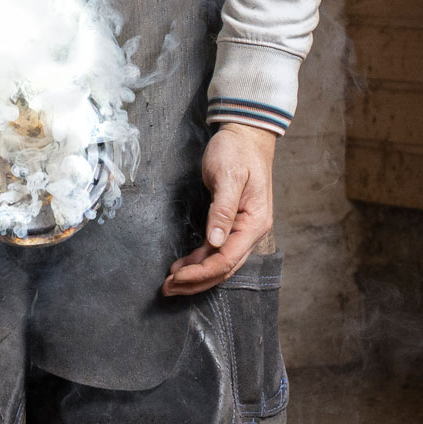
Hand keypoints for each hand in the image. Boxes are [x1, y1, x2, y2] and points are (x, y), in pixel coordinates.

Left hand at [161, 123, 275, 296]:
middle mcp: (251, 232)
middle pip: (223, 268)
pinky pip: (215, 250)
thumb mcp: (229, 177)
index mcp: (255, 223)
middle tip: (167, 288)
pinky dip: (198, 261)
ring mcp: (242, 230)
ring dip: (195, 275)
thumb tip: (215, 242)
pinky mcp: (231, 224)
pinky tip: (182, 267)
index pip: (227, 259)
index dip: (201, 272)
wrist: (245, 135)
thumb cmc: (238, 152)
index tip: (176, 277)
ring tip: (170, 283)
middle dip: (195, 281)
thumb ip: (223, 210)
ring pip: (219, 263)